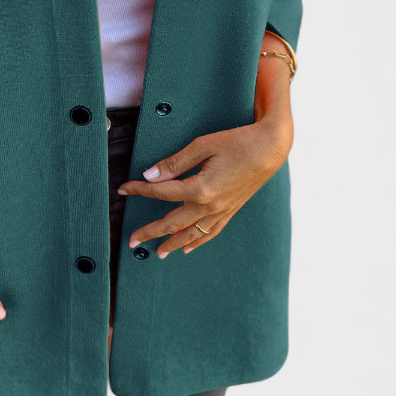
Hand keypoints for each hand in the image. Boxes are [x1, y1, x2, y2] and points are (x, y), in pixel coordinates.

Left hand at [117, 111, 292, 258]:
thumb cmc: (238, 141)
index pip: (162, 192)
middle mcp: (210, 205)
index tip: (124, 189)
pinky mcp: (231, 210)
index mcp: (200, 188)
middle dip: (150, 231)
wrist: (271, 147)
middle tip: (131, 240)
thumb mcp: (203, 145)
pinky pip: (211, 232)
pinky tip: (188, 248)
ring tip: (157, 253)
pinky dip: (197, 242)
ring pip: (191, 234)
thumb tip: (151, 175)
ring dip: (172, 244)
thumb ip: (175, 162)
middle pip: (172, 222)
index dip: (140, 190)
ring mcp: (222, 211)